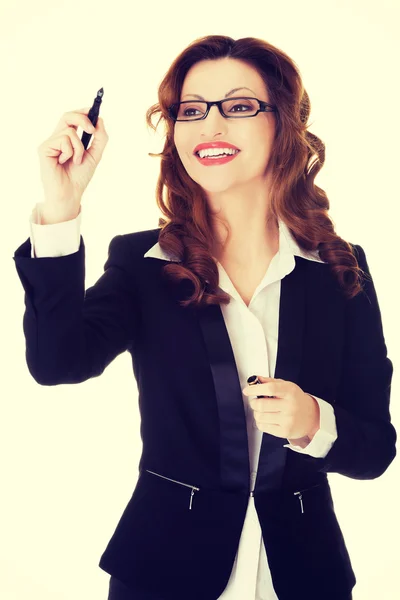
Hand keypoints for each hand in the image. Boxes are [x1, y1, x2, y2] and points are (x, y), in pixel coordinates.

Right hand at [36, 107, 108, 222]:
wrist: (70, 193)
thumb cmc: (79, 177)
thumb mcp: (94, 155)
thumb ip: (100, 139)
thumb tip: (100, 120)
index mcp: (68, 139)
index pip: (73, 119)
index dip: (83, 111)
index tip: (94, 109)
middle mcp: (57, 138)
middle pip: (67, 115)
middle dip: (82, 119)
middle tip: (92, 130)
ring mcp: (50, 143)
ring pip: (69, 131)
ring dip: (79, 148)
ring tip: (76, 161)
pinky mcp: (44, 148)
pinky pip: (63, 140)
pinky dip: (70, 152)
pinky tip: (64, 163)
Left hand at [242, 376, 319, 440]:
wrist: (312, 417)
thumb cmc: (296, 400)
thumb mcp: (287, 386)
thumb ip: (270, 382)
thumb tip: (256, 379)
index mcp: (290, 392)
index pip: (270, 389)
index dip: (255, 389)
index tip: (247, 390)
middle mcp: (290, 406)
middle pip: (262, 405)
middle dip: (253, 402)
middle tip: (255, 401)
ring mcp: (288, 420)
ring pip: (260, 416)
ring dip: (256, 413)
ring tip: (262, 410)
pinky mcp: (284, 431)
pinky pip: (263, 427)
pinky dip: (260, 421)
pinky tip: (267, 418)